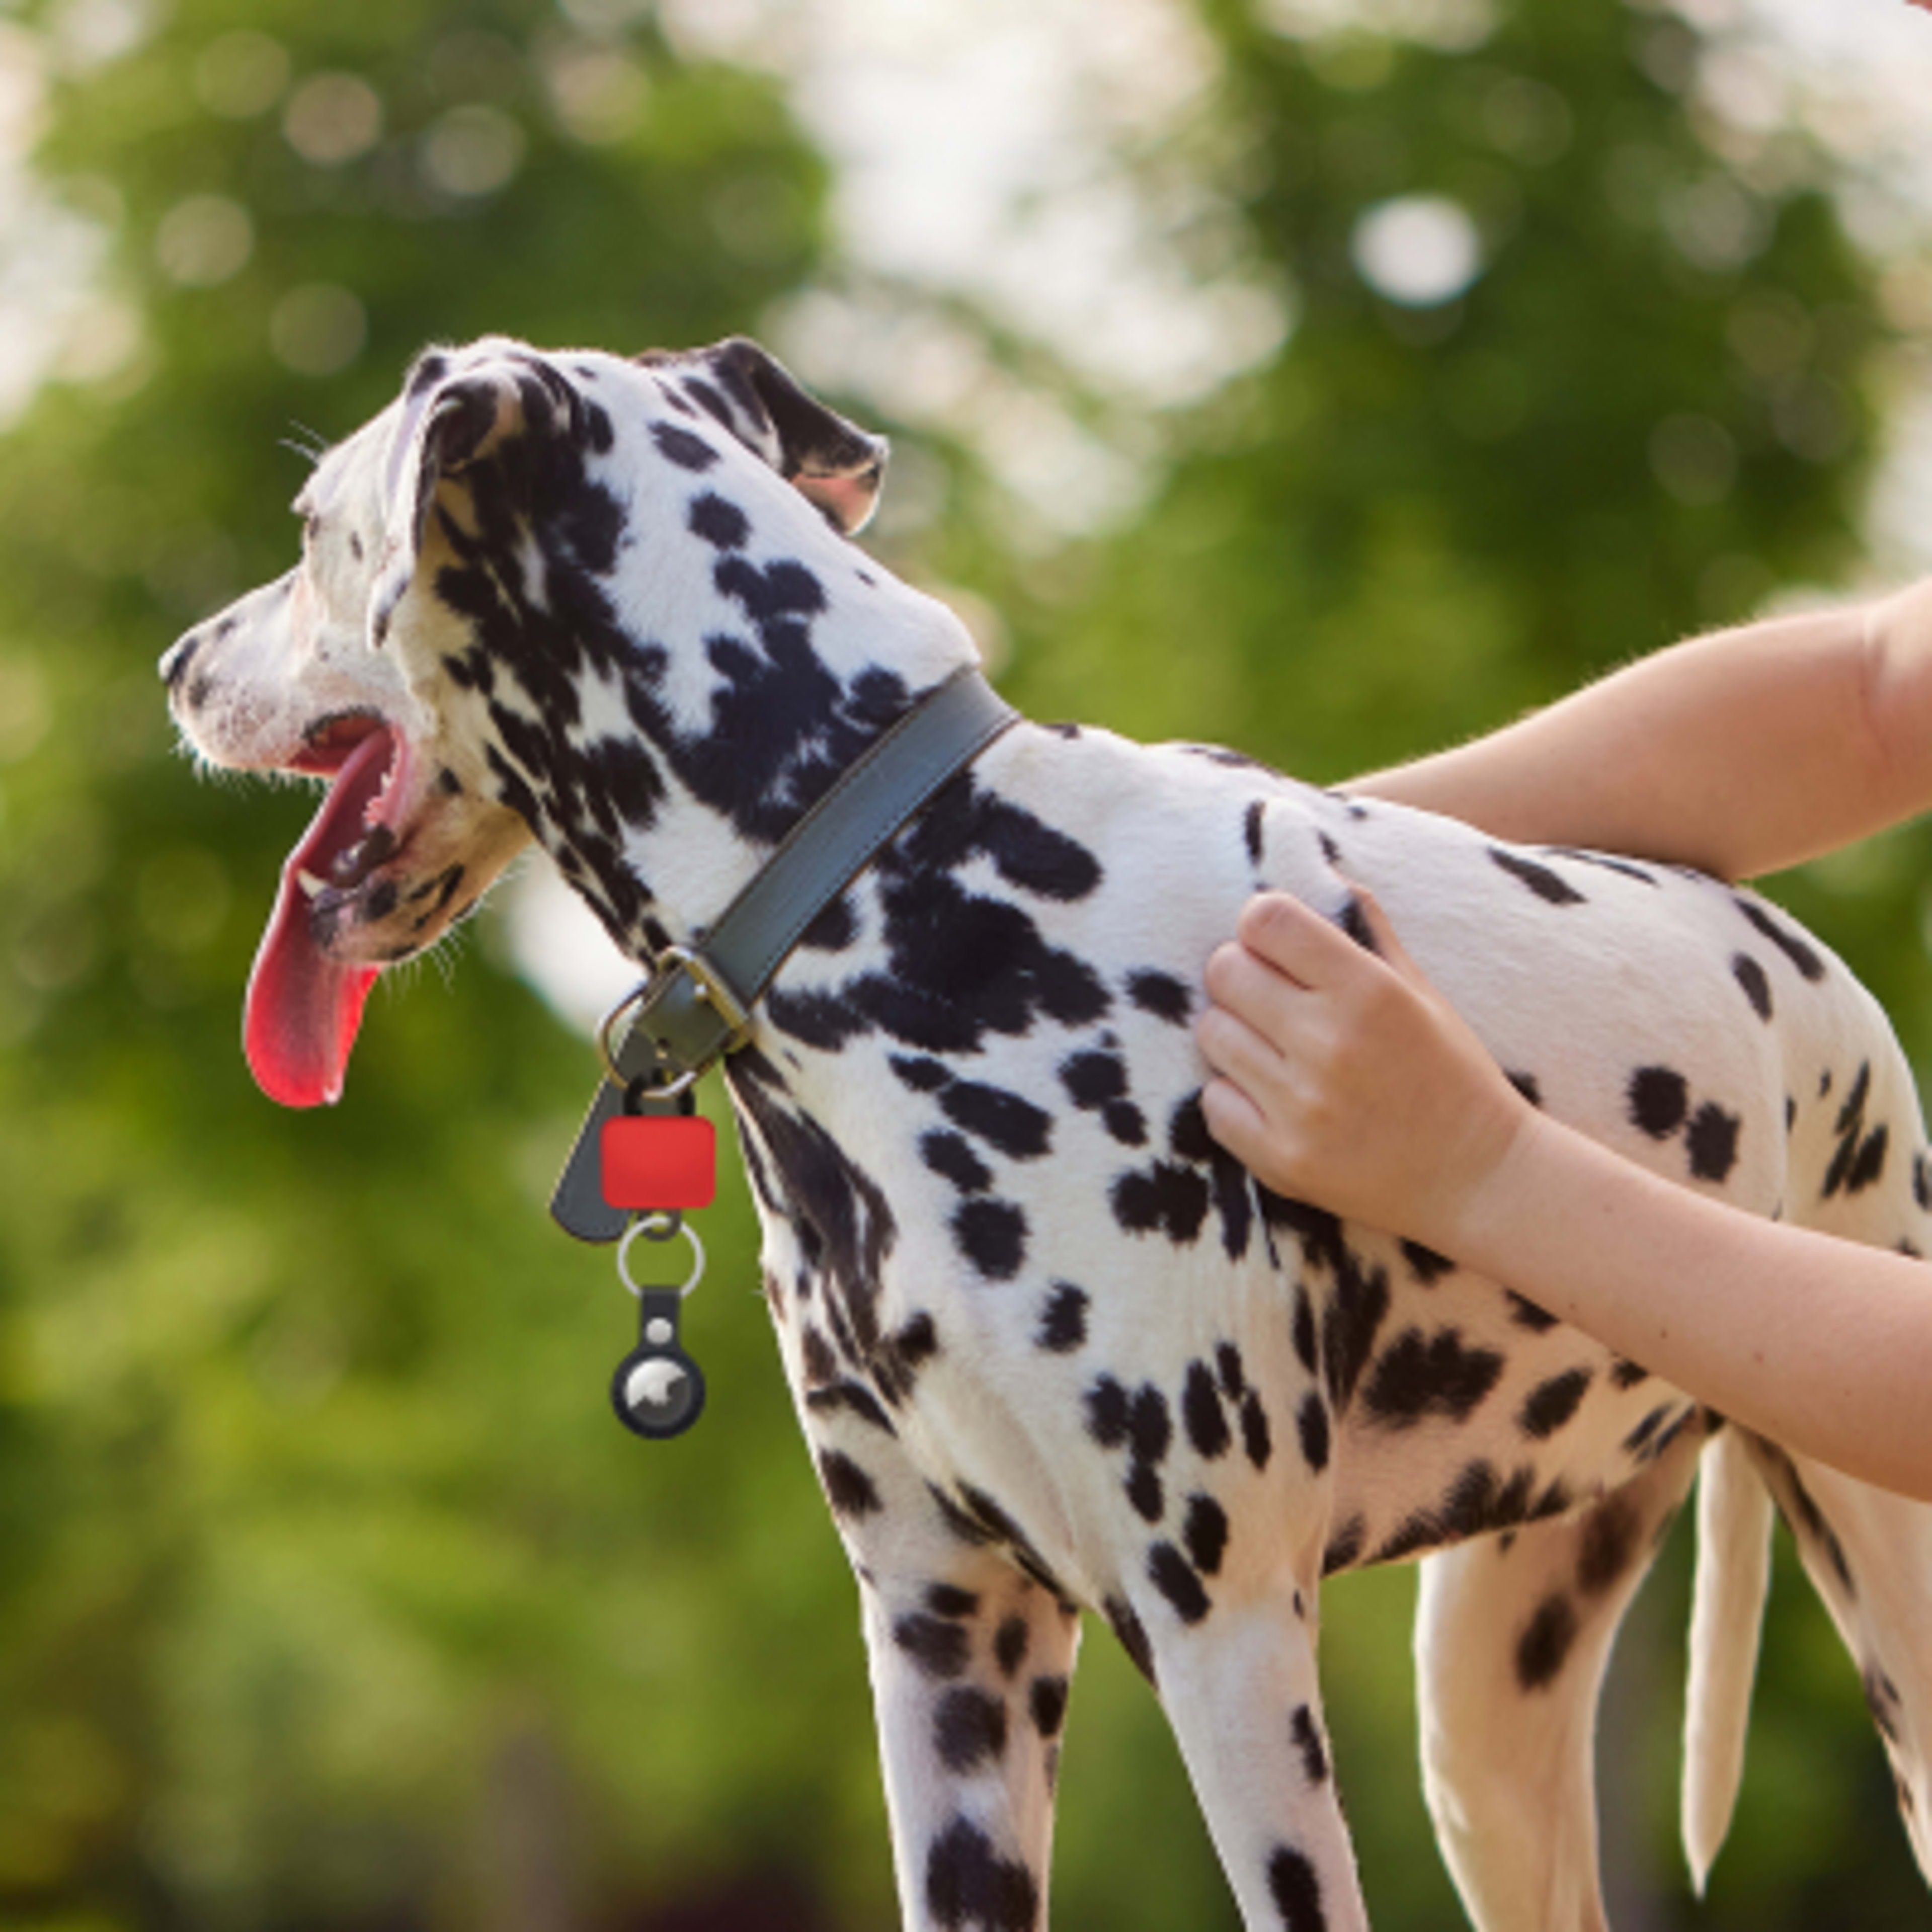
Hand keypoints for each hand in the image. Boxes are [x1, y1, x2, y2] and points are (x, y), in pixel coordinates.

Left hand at [1196, 889, 1531, 1252]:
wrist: (1479, 1179)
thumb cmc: (1449, 1075)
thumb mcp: (1422, 992)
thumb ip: (1367, 930)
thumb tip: (1323, 872)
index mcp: (1369, 990)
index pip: (1266, 919)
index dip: (1261, 926)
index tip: (1274, 946)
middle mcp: (1331, 1043)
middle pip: (1225, 971)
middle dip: (1241, 977)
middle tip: (1269, 1000)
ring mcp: (1303, 1105)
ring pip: (1213, 1034)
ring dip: (1236, 1036)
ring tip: (1275, 1051)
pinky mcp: (1282, 1159)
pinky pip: (1214, 1102)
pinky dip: (1234, 1098)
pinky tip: (1274, 1100)